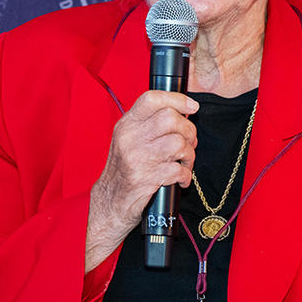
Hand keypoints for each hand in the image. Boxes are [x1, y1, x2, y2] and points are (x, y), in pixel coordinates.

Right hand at [84, 90, 198, 270]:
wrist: (110, 202)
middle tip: (189, 142)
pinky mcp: (145, 179)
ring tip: (185, 163)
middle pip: (170, 119)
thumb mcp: (129, 140)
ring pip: (178, 143)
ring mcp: (137, 159)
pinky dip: (185, 175)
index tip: (192, 107)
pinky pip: (178, 170)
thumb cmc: (123, 170)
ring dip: (189, 155)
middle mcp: (130, 139)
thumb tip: (181, 113)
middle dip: (189, 130)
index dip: (177, 99)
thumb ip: (149, 124)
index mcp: (126, 125)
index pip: (152, 99)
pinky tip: (180, 179)